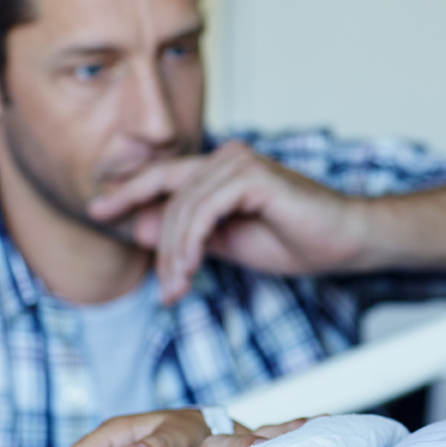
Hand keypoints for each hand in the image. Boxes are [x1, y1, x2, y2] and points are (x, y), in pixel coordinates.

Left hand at [88, 141, 369, 303]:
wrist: (347, 241)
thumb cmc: (297, 239)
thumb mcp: (229, 242)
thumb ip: (190, 235)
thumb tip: (140, 231)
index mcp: (221, 168)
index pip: (163, 176)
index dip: (127, 192)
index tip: (98, 212)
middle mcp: (228, 157)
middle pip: (168, 196)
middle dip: (158, 246)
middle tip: (162, 288)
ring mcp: (240, 163)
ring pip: (183, 207)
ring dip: (175, 254)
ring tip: (177, 288)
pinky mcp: (253, 177)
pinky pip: (204, 210)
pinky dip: (192, 243)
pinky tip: (192, 270)